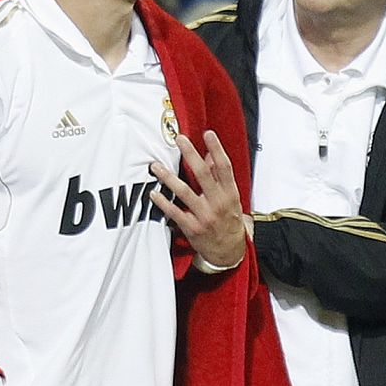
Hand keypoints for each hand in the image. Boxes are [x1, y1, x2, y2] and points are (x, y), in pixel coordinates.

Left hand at [149, 131, 246, 267]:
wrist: (229, 252)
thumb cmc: (229, 222)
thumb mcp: (231, 199)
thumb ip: (220, 178)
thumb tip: (210, 156)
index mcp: (230, 194)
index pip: (224, 167)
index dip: (217, 149)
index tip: (208, 134)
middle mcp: (218, 203)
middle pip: (203, 174)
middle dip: (190, 154)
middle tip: (179, 139)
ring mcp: (204, 216)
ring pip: (184, 192)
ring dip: (168, 177)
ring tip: (156, 166)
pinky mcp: (192, 228)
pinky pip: (175, 213)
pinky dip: (163, 203)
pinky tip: (154, 194)